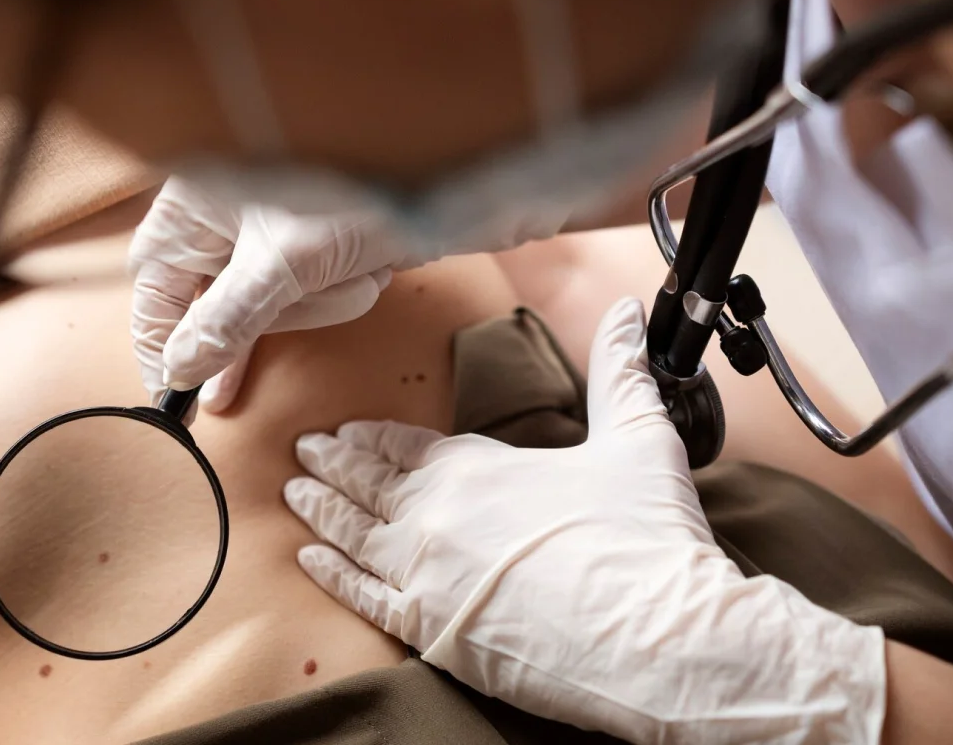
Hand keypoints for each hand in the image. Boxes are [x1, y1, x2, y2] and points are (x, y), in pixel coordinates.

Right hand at [129, 178, 574, 415]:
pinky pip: (314, 299)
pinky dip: (343, 293)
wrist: (457, 181)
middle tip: (302, 300)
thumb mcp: (282, 265)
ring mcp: (274, 234)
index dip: (160, 341)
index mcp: (198, 203)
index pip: (154, 285)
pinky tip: (368, 267)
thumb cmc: (356, 194)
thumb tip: (181, 368)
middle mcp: (229, 216)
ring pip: (273, 308)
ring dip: (319, 301)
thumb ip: (225, 322)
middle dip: (271, 314)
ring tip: (351, 268)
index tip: (174, 394)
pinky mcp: (317, 250)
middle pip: (216, 305)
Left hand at [284, 298, 886, 742]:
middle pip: (368, 483)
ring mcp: (426, 575)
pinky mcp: (431, 632)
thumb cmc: (647, 541)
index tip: (345, 428)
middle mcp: (437, 517)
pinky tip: (308, 559)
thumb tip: (626, 312)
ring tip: (294, 491)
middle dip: (332, 464)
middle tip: (301, 450)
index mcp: (478, 468)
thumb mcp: (638, 439)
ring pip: (353, 534)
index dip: (371, 435)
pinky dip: (332, 574)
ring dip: (321, 510)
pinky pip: (363, 597)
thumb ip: (620, 371)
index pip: (405, 443)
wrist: (657, 641)